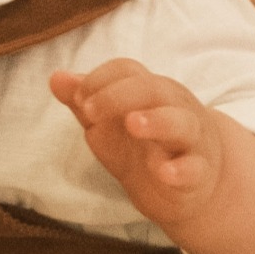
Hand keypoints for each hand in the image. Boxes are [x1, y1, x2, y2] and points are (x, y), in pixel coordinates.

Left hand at [49, 59, 227, 230]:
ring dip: (156, 121)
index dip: (100, 78)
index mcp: (150, 91)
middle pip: (153, 88)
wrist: (191, 183)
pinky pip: (194, 168)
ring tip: (133, 124)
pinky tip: (165, 172)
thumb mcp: (109, 124)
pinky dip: (181, 169)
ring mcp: (191, 139)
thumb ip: (85, 102)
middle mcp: (174, 107)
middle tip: (89, 111)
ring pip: (180, 122)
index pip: (127, 70)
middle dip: (119, 95)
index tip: (77, 98)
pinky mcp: (199, 173)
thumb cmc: (145, 146)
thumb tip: (56, 77)